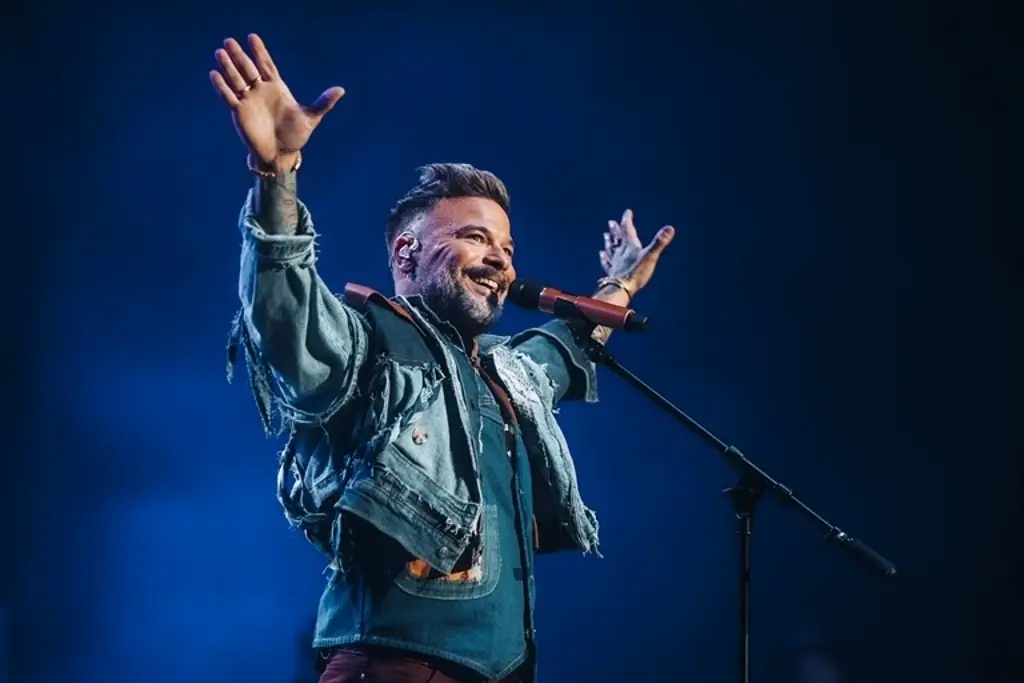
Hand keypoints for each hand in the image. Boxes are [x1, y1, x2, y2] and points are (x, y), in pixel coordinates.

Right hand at [209, 34, 344, 170]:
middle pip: (248, 69)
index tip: (252, 37)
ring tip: (220, 52)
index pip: (267, 65)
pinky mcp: (240, 112)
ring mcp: (249, 101)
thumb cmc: (296, 136)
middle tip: (230, 41)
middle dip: (239, 56)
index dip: (260, 52)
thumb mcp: (311, 118)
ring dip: (228, 67)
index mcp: (277, 89)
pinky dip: (222, 86)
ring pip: (236, 80)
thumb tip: (341, 90)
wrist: (281, 154)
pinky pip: (229, 96)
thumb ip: (323, 103)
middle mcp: (261, 91)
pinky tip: (214, 74)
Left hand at [600, 209, 674, 292]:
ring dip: (608, 241)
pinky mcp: (612, 273)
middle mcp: (620, 252)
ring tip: (605, 235)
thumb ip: (659, 242)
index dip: (627, 220)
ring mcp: (615, 262)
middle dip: (615, 230)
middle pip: (617, 238)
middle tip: (611, 222)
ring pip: (610, 249)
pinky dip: (604, 258)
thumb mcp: (650, 256)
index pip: (628, 229)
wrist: (621, 289)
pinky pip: (607, 263)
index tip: (627, 212)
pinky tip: (601, 255)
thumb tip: (670, 228)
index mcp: (630, 246)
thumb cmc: (636, 273)